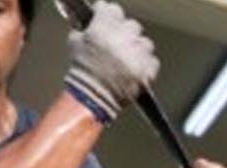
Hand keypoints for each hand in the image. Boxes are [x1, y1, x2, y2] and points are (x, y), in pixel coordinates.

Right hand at [64, 2, 158, 120]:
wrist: (92, 98)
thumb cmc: (83, 73)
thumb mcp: (75, 43)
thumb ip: (84, 28)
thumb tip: (90, 22)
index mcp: (104, 26)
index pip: (113, 9)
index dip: (109, 16)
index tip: (108, 20)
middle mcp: (123, 37)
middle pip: (131, 25)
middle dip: (125, 33)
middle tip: (117, 44)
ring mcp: (137, 53)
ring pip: (144, 42)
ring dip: (137, 48)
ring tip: (127, 59)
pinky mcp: (147, 69)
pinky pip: (152, 60)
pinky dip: (145, 64)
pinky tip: (134, 70)